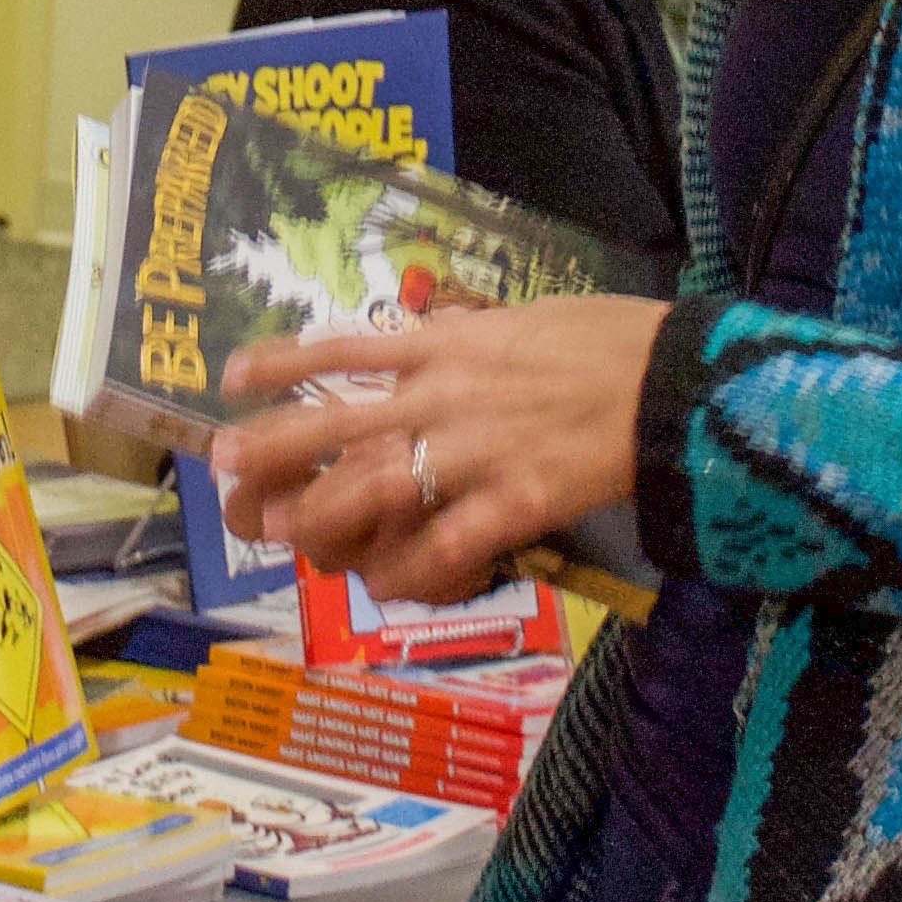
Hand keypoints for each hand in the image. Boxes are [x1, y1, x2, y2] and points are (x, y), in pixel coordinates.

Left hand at [206, 296, 667, 609]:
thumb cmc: (613, 338)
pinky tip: (384, 584)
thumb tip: (442, 335)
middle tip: (222, 465)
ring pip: (374, 485)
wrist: (678, 381)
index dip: (283, 363)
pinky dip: (410, 568)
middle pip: (338, 423)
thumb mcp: (529, 317)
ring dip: (319, 510)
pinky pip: (446, 543)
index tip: (233, 376)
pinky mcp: (516, 500)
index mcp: (451, 343)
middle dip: (273, 447)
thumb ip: (475, 335)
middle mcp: (447, 394)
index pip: (346, 347)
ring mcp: (477, 450)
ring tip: (281, 530)